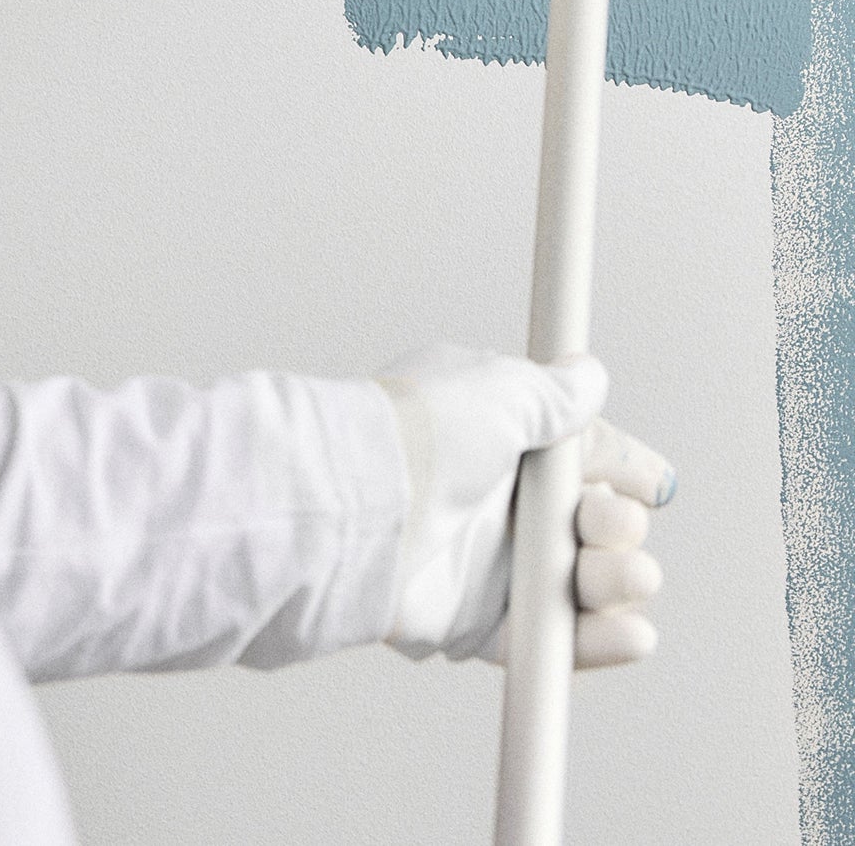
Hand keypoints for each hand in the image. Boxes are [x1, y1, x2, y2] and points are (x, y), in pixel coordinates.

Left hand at [373, 341, 672, 667]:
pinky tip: (633, 634)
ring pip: (582, 583)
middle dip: (620, 526)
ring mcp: (492, 563)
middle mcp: (500, 501)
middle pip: (592, 524)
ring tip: (628, 577)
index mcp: (504, 438)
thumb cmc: (422, 435)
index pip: (582, 455)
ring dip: (620, 583)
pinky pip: (550, 639)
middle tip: (607, 524)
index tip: (657, 484)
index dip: (624, 469)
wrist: (362, 505)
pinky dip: (597, 644)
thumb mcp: (500, 390)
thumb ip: (554, 394)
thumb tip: (588, 374)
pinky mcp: (479, 622)